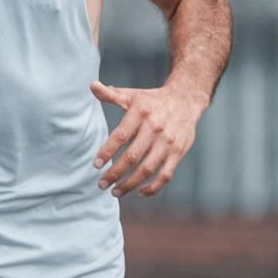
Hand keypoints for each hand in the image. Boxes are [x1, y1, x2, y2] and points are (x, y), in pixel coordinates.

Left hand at [91, 79, 200, 195]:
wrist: (186, 99)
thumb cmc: (153, 100)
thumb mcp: (132, 95)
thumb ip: (111, 95)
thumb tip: (92, 86)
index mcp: (141, 113)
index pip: (120, 136)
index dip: (107, 152)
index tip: (96, 165)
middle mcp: (155, 128)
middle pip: (133, 156)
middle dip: (115, 173)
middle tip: (101, 184)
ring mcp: (168, 142)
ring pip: (147, 169)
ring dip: (130, 184)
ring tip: (116, 192)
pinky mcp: (178, 153)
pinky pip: (165, 175)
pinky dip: (153, 187)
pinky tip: (139, 192)